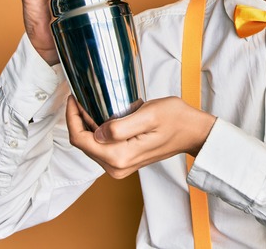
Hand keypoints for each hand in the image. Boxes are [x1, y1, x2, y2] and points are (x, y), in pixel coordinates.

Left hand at [66, 96, 216, 178]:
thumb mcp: (148, 115)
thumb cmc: (176, 120)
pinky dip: (97, 131)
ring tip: (90, 104)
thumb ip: (120, 127)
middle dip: (78, 120)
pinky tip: (102, 116)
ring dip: (87, 125)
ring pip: (90, 146)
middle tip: (81, 98)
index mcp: (120, 156)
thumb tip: (97, 133)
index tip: (74, 99)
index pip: (80, 140)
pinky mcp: (124, 161)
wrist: (193, 132)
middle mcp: (117, 166)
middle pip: (83, 144)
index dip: (72, 118)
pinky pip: (101, 147)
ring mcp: (120, 166)